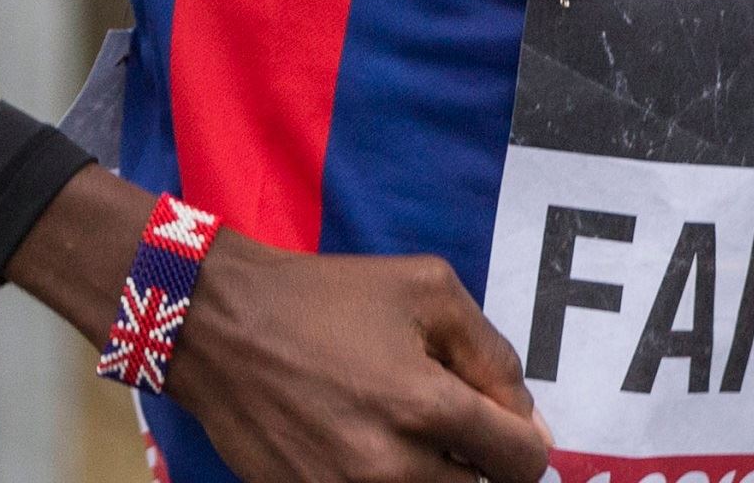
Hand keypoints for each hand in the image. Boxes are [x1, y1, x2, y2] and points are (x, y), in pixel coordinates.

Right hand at [167, 228, 553, 482]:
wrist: (221, 326)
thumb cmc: (327, 298)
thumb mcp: (428, 289)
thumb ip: (493, 356)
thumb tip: (532, 425)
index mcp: (428, 408)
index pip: (520, 463)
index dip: (522, 439)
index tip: (497, 421)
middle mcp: (393, 470)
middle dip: (474, 458)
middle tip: (440, 418)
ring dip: (431, 473)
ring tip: (399, 428)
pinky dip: (384, 478)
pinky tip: (357, 439)